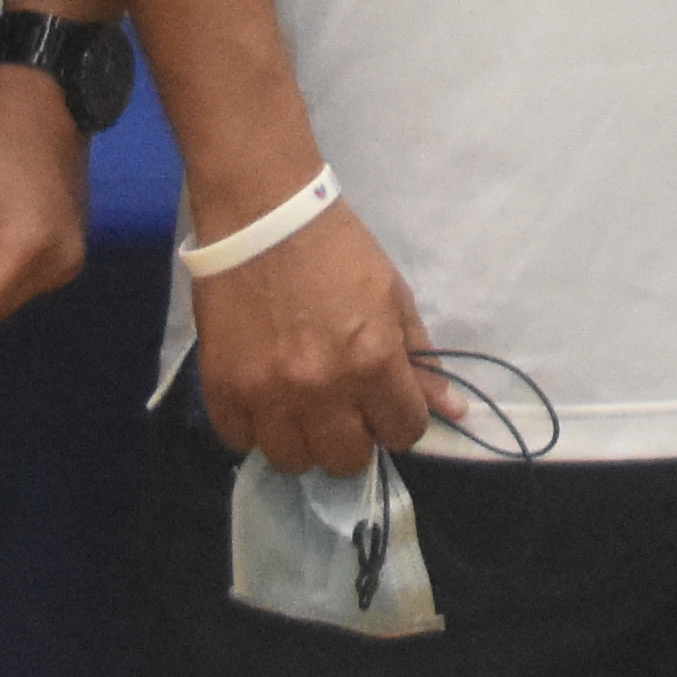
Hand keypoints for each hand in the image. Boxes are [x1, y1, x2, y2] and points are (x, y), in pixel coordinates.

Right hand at [189, 197, 437, 475]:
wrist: (263, 215)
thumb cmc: (337, 249)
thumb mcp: (393, 297)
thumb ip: (421, 361)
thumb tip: (454, 412)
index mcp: (373, 362)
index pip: (402, 434)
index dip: (398, 419)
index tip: (383, 401)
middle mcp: (322, 389)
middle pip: (346, 461)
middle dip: (352, 437)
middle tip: (341, 404)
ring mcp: (267, 395)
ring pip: (293, 461)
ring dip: (302, 438)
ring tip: (299, 403)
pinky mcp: (222, 390)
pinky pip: (241, 441)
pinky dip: (254, 426)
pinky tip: (262, 394)